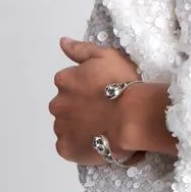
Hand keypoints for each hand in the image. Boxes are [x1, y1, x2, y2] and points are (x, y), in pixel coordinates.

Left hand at [49, 37, 143, 166]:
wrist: (133, 116)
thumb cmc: (123, 83)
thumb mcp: (106, 56)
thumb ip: (81, 49)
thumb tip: (62, 42)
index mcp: (64, 81)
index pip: (68, 84)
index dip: (86, 89)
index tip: (102, 93)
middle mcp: (57, 104)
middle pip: (65, 106)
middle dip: (79, 108)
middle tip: (103, 111)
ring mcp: (60, 128)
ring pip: (67, 127)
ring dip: (80, 127)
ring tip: (103, 128)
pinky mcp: (66, 149)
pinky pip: (69, 147)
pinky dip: (80, 145)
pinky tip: (97, 142)